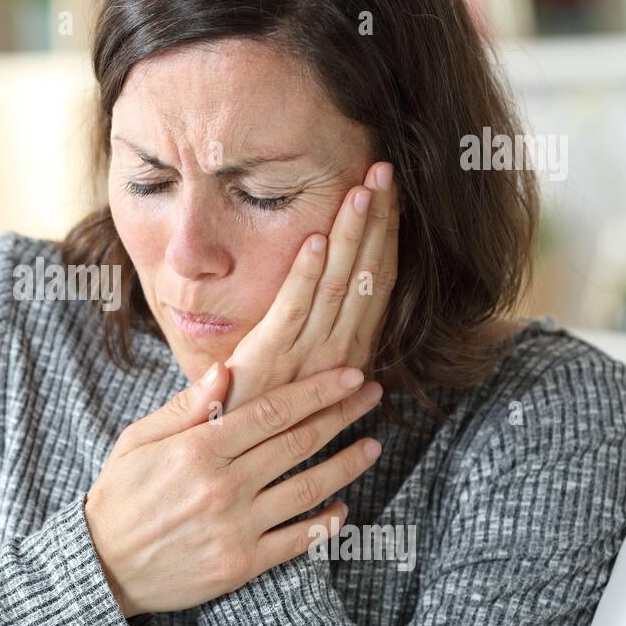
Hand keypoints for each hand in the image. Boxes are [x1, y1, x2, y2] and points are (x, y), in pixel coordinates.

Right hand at [84, 363, 384, 616]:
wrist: (103, 567)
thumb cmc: (120, 495)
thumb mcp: (139, 440)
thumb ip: (185, 407)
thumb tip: (226, 369)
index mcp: (198, 449)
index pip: (272, 411)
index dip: (317, 391)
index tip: (350, 376)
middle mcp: (223, 485)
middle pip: (298, 442)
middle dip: (342, 415)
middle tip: (373, 396)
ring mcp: (236, 527)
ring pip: (307, 489)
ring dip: (346, 465)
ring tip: (372, 447)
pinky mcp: (241, 564)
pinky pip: (296, 541)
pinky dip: (325, 523)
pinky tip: (343, 508)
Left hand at [222, 161, 398, 412]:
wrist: (233, 455)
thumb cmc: (262, 409)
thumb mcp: (303, 373)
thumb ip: (324, 343)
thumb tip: (351, 323)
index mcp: (350, 350)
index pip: (376, 282)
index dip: (386, 234)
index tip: (392, 192)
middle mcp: (339, 351)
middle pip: (365, 274)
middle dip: (377, 220)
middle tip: (385, 170)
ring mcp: (306, 355)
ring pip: (336, 284)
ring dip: (349, 235)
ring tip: (361, 189)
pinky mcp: (269, 358)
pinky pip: (293, 308)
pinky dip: (304, 273)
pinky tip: (313, 238)